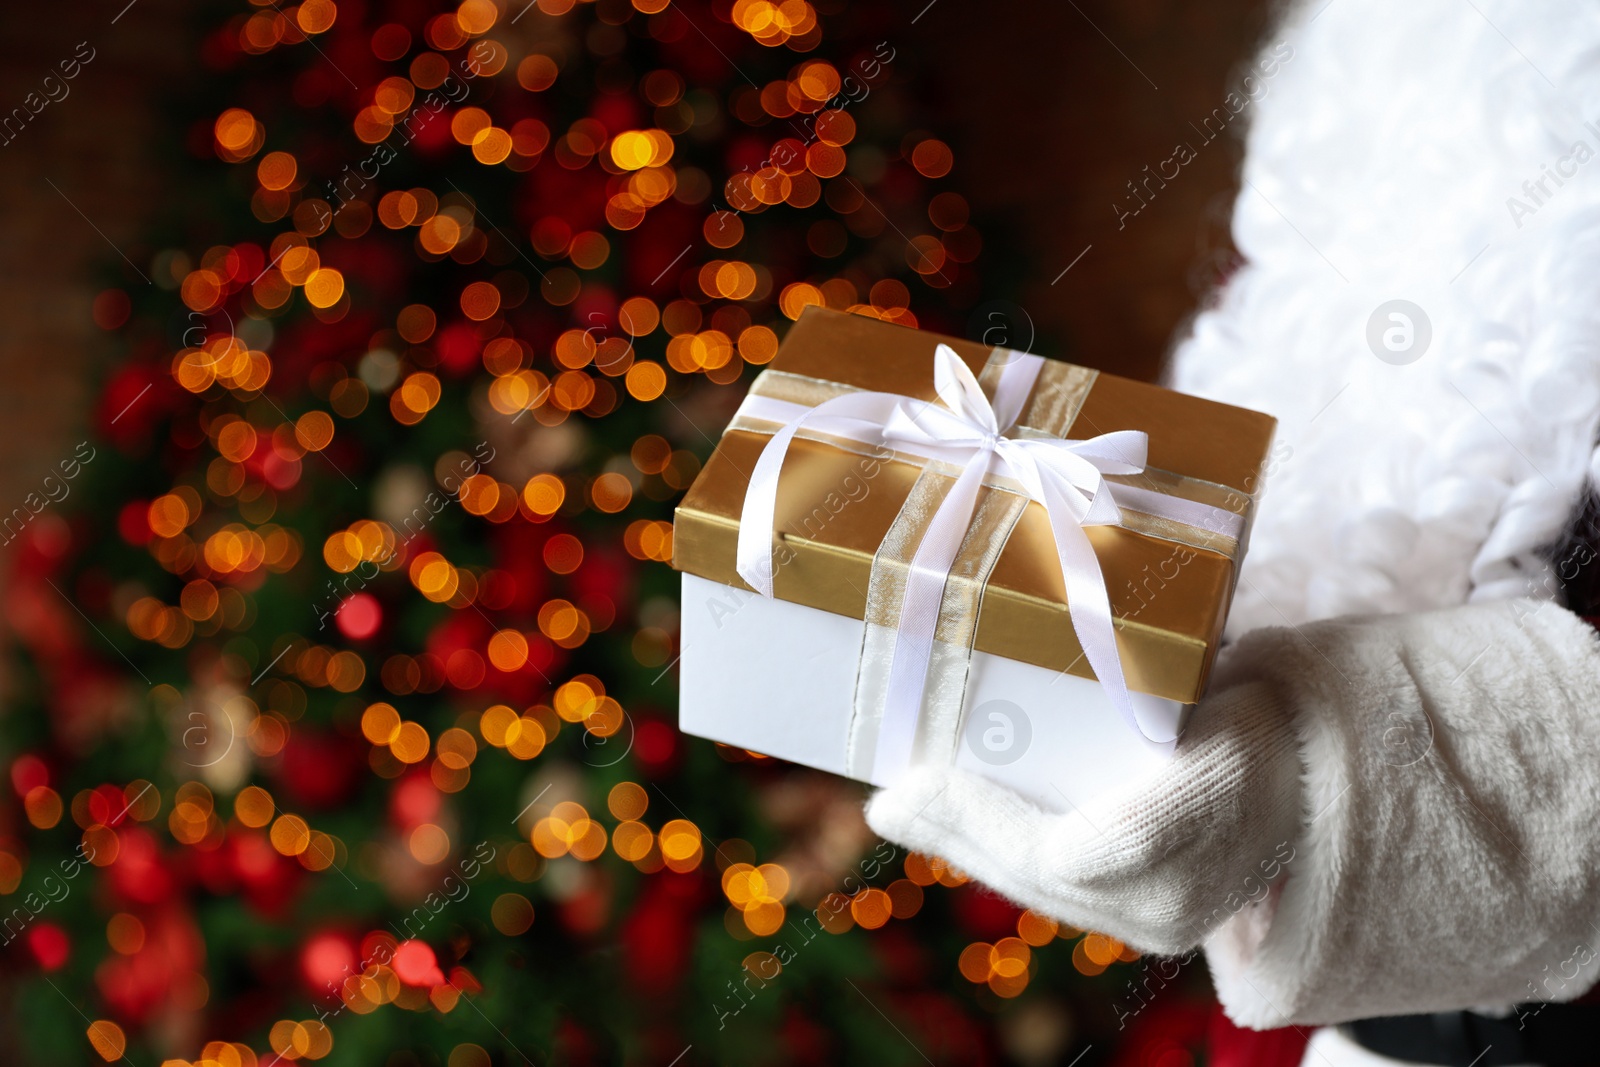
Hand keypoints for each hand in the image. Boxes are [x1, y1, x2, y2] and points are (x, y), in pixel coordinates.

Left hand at [866, 672, 1303, 955]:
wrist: (1312, 776)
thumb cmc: (1247, 701)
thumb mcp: (1193, 668)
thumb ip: (1121, 657)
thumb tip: (1027, 598)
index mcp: (1212, 803)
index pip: (1084, 845)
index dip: (989, 820)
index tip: (918, 779)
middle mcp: (1189, 886)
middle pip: (1044, 877)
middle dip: (956, 833)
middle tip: (889, 797)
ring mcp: (1171, 920)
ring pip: (1045, 893)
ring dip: (970, 848)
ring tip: (909, 810)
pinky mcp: (1154, 929)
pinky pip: (1062, 897)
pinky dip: (1005, 860)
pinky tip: (959, 830)